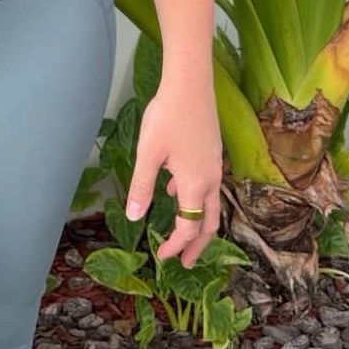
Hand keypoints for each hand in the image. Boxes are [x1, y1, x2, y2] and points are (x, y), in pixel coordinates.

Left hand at [124, 87, 222, 267]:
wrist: (190, 84)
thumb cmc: (167, 116)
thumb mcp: (147, 154)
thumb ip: (141, 187)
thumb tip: (133, 217)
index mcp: (195, 184)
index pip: (189, 227)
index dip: (175, 246)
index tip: (161, 257)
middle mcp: (211, 179)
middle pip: (209, 222)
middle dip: (198, 245)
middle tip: (187, 263)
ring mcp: (215, 165)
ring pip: (211, 204)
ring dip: (198, 223)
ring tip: (183, 233)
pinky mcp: (212, 152)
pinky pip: (207, 185)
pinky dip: (195, 198)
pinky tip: (175, 190)